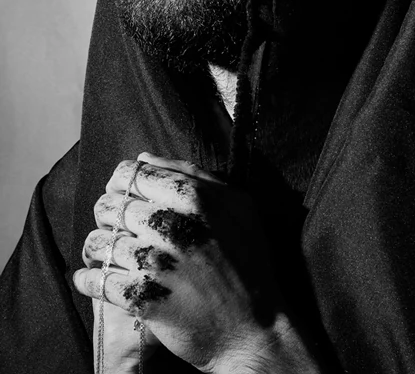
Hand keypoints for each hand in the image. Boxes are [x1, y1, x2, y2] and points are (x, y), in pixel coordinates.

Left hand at [73, 153, 320, 372]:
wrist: (255, 326)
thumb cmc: (248, 259)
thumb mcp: (236, 204)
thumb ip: (193, 174)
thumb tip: (143, 158)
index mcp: (194, 197)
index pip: (131, 175)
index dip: (121, 182)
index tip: (124, 193)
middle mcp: (172, 226)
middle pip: (111, 206)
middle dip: (108, 213)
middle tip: (119, 225)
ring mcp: (156, 264)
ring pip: (100, 242)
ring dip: (98, 246)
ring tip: (107, 251)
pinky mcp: (144, 299)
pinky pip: (97, 281)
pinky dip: (88, 279)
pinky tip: (93, 277)